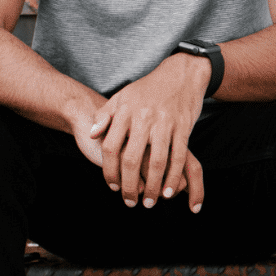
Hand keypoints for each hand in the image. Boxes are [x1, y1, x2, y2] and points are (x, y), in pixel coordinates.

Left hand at [86, 53, 209, 211]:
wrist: (180, 74)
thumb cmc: (148, 89)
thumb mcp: (122, 97)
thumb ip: (105, 116)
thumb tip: (92, 135)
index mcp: (125, 112)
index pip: (110, 147)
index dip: (109, 170)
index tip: (112, 187)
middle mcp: (143, 119)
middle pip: (131, 159)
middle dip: (130, 186)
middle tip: (130, 202)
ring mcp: (164, 123)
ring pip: (157, 162)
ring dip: (154, 187)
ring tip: (151, 202)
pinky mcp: (183, 127)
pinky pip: (178, 156)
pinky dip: (173, 177)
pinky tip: (170, 191)